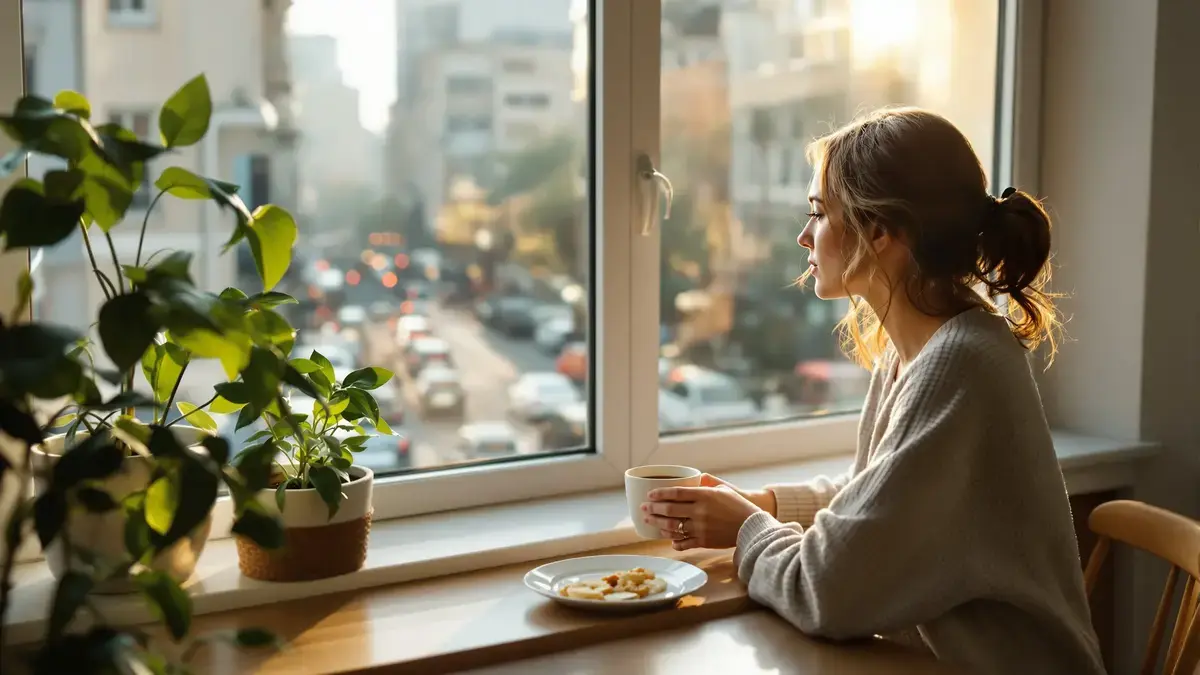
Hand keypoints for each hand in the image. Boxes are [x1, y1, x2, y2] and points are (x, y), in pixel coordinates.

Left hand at [642, 474, 764, 550]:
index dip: (660, 494)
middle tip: (644, 508)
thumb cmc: (738, 505)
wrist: (751, 526)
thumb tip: (695, 478)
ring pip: (673, 527)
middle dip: (653, 509)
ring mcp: (701, 528)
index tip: (650, 495)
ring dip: (659, 524)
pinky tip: (668, 539)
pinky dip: (675, 541)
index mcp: (704, 496)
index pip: (676, 493)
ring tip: (649, 521)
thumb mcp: (723, 489)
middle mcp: (700, 511)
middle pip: (670, 510)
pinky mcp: (704, 541)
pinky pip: (684, 542)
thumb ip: (707, 483)